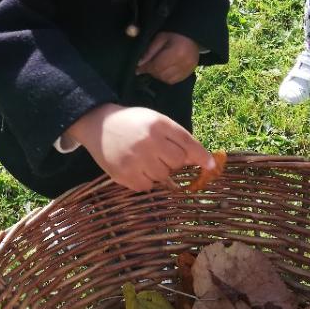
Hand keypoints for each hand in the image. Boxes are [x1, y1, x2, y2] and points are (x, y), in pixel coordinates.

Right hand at [65, 103, 214, 191]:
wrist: (98, 124)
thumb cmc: (133, 123)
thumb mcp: (156, 121)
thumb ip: (177, 138)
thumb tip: (199, 161)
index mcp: (158, 124)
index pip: (187, 142)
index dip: (201, 156)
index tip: (211, 166)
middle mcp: (147, 141)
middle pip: (177, 163)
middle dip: (172, 161)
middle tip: (159, 153)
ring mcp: (134, 159)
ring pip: (163, 177)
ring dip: (159, 171)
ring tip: (145, 159)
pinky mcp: (123, 174)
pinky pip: (147, 187)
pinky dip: (145, 180)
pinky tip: (136, 167)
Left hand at [136, 31, 198, 83]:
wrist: (191, 36)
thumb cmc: (174, 35)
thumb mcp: (160, 38)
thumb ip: (150, 51)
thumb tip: (140, 64)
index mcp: (176, 52)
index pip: (157, 65)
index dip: (145, 69)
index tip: (137, 70)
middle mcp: (183, 63)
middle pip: (162, 74)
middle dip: (152, 71)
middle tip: (147, 66)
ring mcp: (188, 69)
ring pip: (167, 79)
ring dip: (158, 75)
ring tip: (156, 68)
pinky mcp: (190, 72)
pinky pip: (174, 81)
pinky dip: (166, 78)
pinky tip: (164, 71)